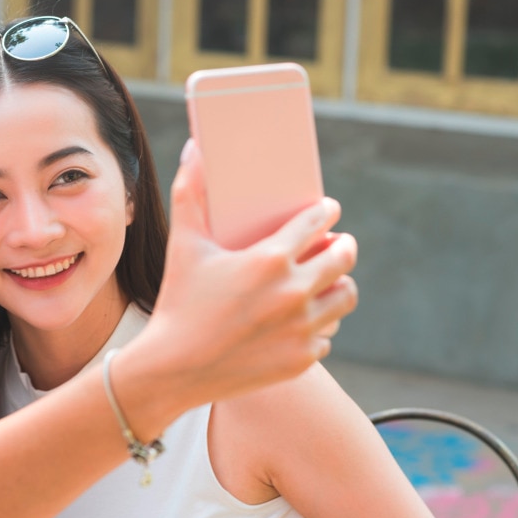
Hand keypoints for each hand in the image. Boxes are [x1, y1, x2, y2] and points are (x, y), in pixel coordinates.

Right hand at [117, 139, 357, 417]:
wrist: (173, 370)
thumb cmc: (177, 302)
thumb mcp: (182, 245)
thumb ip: (190, 192)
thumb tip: (194, 148)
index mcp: (269, 259)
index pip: (317, 222)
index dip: (326, 211)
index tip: (327, 209)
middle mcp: (293, 292)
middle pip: (344, 258)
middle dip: (343, 245)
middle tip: (337, 243)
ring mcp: (301, 328)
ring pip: (345, 296)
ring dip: (338, 285)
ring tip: (327, 281)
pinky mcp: (301, 358)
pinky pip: (328, 334)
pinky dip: (319, 324)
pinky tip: (303, 319)